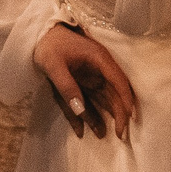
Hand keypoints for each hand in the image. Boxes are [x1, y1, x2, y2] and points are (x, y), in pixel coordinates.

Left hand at [33, 22, 137, 141]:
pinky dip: (88, 114)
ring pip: (105, 99)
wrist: (40, 36)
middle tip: (120, 134)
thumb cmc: (49, 46)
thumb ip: (67, 87)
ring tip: (105, 135)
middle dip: (120, 113)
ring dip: (107, 116)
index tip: (130, 117)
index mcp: (99, 59)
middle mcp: (100, 68)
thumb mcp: (54, 66)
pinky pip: (89, 101)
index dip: (126, 99)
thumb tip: (81, 110)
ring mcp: (93, 76)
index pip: (118, 81)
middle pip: (116, 93)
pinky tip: (82, 130)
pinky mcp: (84, 83)